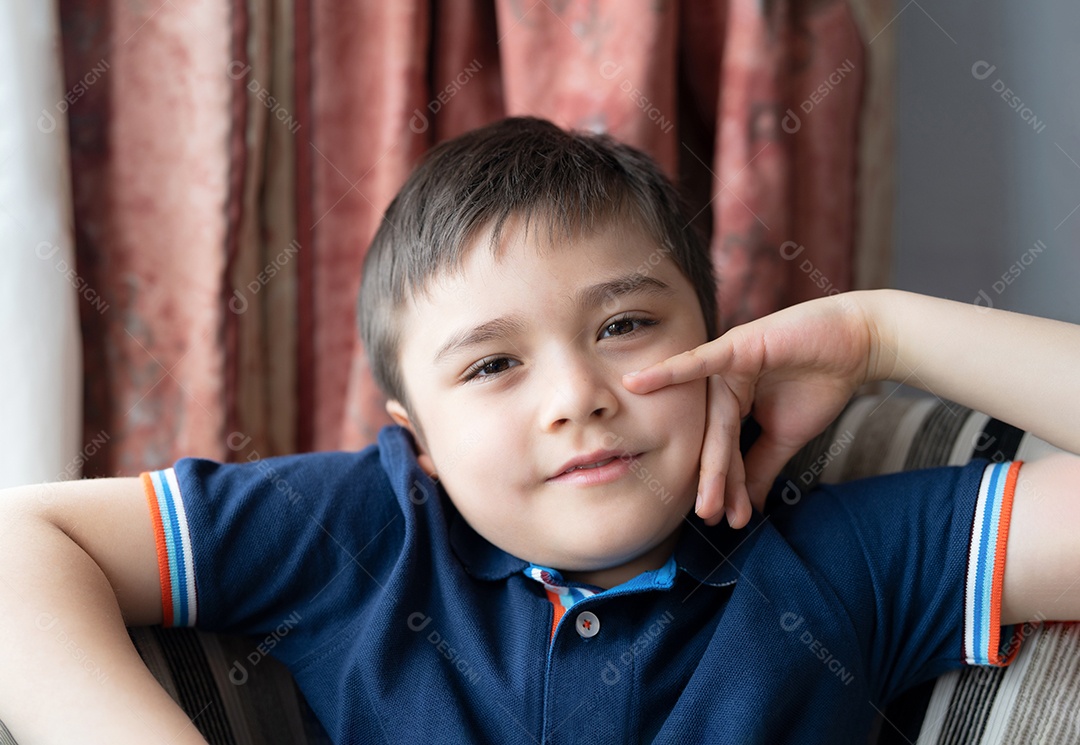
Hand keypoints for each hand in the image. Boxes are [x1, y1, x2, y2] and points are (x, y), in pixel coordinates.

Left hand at [623, 294, 876, 527]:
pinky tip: (636, 383)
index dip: (726, 485)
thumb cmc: (820, 384)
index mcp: (729, 402)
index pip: (722, 451)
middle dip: (713, 480)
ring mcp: (726, 364)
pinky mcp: (736, 345)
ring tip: (709, 502)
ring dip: (713, 461)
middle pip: (713, 439)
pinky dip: (669, 371)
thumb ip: (760, 466)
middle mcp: (720, 384)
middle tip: (708, 516)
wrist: (858, 344)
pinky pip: (699, 361)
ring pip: (715, 419)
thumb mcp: (786, 435)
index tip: (726, 520)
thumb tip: (746, 505)